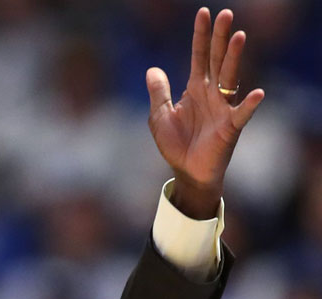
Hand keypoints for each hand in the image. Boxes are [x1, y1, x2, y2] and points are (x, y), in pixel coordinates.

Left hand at [146, 7, 264, 218]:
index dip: (201, 36)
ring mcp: (223, 108)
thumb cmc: (176, 144)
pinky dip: (249, 105)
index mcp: (195, 89)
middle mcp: (212, 93)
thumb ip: (158, 93)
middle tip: (225, 13)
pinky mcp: (230, 127)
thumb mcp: (159, 116)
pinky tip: (257, 93)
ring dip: (234, 57)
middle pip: (217, 59)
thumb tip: (152, 69)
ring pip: (230, 77)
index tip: (203, 13)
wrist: (187, 171)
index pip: (199, 56)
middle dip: (220, 37)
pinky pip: (242, 114)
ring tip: (239, 36)